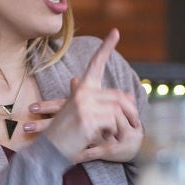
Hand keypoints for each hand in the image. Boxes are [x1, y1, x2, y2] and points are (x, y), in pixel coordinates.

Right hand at [41, 29, 141, 163]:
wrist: (48, 152)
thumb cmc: (65, 134)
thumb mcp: (79, 113)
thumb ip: (96, 100)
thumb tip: (113, 90)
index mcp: (81, 89)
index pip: (96, 64)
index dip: (106, 47)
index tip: (115, 32)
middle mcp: (82, 93)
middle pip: (120, 96)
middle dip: (132, 112)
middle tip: (137, 125)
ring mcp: (84, 106)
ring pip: (118, 112)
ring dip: (120, 127)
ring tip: (110, 136)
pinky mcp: (87, 120)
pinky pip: (112, 124)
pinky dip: (111, 134)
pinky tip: (99, 139)